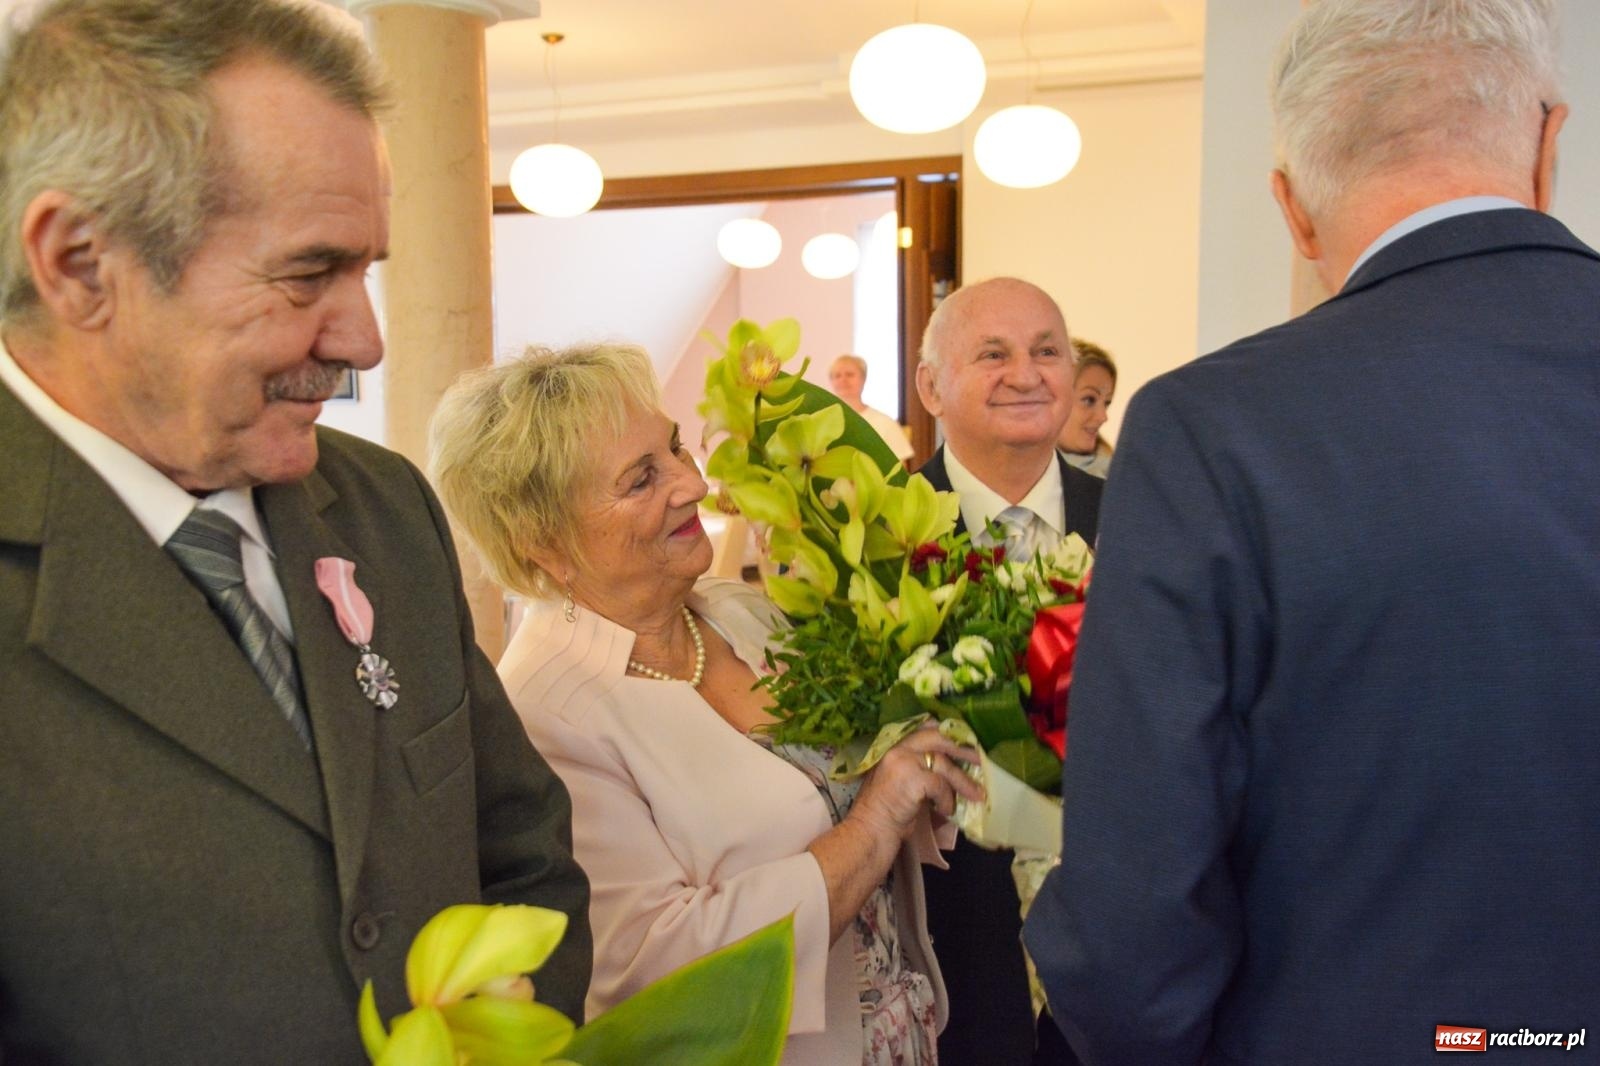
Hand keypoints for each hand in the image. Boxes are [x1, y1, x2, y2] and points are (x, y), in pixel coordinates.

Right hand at [849, 726, 984, 845]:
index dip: (947, 732)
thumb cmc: (884, 815)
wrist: (867, 834)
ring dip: (963, 781)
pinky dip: (947, 800)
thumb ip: (920, 770)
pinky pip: (940, 785)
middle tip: (982, 758)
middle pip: (937, 737)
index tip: (967, 739)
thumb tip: (953, 770)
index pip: (923, 728)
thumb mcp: (901, 784)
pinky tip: (945, 811)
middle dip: (963, 747)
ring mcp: (901, 761)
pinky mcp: (911, 778)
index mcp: (892, 747)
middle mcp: (895, 749)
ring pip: (943, 763)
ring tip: (977, 795)